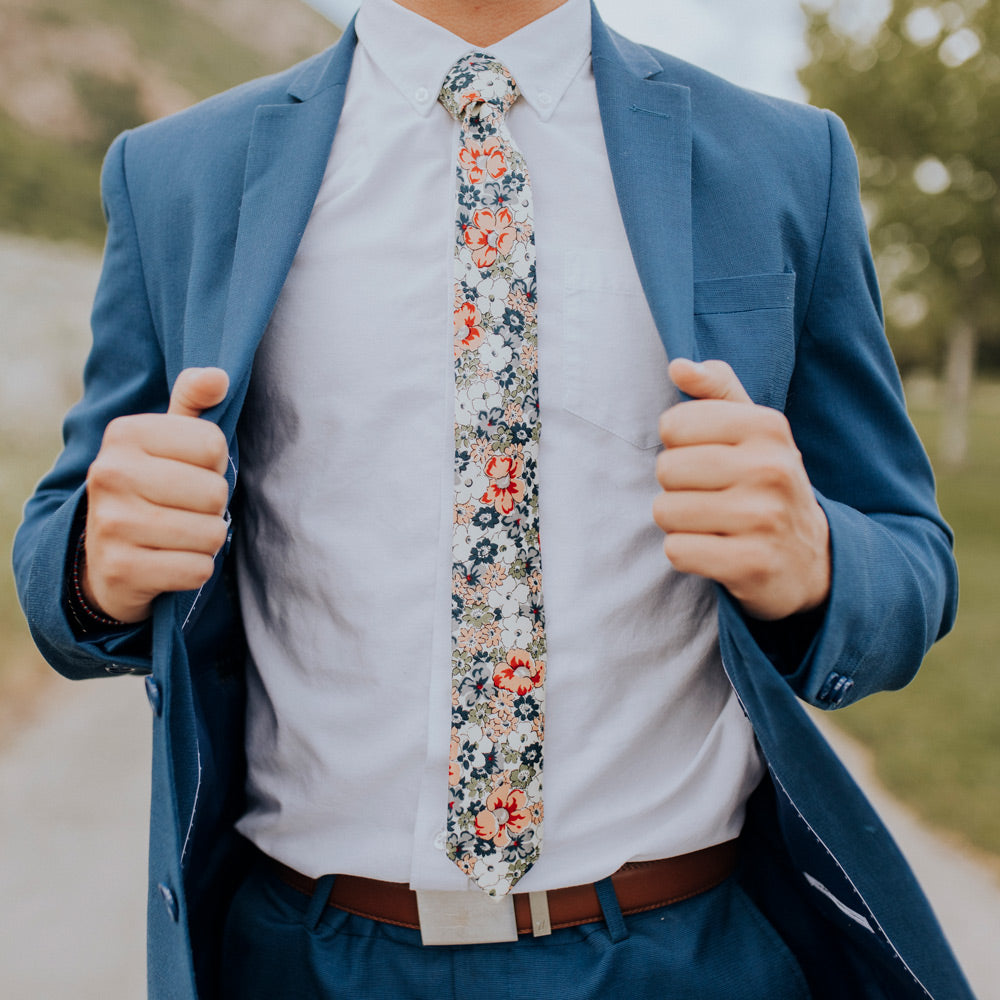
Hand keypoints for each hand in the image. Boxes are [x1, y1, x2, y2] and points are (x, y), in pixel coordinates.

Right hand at [81, 367, 230, 622]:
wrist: (103, 559)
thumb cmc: (151, 488)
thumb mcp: (166, 440)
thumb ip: (192, 402)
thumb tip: (218, 376)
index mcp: (124, 434)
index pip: (213, 444)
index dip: (214, 464)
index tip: (187, 472)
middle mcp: (109, 474)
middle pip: (214, 492)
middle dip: (213, 507)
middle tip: (184, 509)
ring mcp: (111, 524)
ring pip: (211, 534)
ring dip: (207, 540)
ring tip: (178, 535)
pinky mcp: (121, 569)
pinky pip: (197, 570)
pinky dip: (195, 570)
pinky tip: (169, 561)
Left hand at [652, 359, 830, 620]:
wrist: (812, 559)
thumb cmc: (766, 483)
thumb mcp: (754, 430)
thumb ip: (717, 390)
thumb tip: (678, 366)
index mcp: (768, 427)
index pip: (674, 424)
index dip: (677, 446)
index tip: (706, 459)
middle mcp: (772, 468)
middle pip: (666, 469)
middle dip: (676, 487)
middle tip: (710, 497)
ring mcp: (764, 518)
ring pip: (666, 511)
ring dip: (679, 522)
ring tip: (713, 523)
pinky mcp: (752, 564)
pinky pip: (677, 550)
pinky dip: (687, 553)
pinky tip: (716, 550)